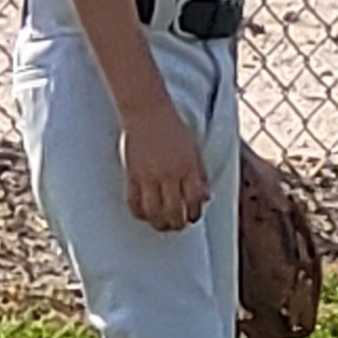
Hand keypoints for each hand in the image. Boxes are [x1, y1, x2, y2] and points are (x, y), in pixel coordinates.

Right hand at [120, 96, 209, 231]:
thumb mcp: (194, 150)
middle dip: (178, 223)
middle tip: (177, 225)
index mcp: (188, 167)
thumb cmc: (172, 129)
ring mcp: (149, 175)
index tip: (192, 217)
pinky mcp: (131, 174)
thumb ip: (201, 175)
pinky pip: (134, 202)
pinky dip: (140, 213)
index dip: (194, 214)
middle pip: (175, 211)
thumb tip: (205, 198)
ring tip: (161, 224)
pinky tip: (144, 215)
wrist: (147, 112)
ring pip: (154, 212)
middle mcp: (170, 174)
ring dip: (159, 223)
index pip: (194, 201)